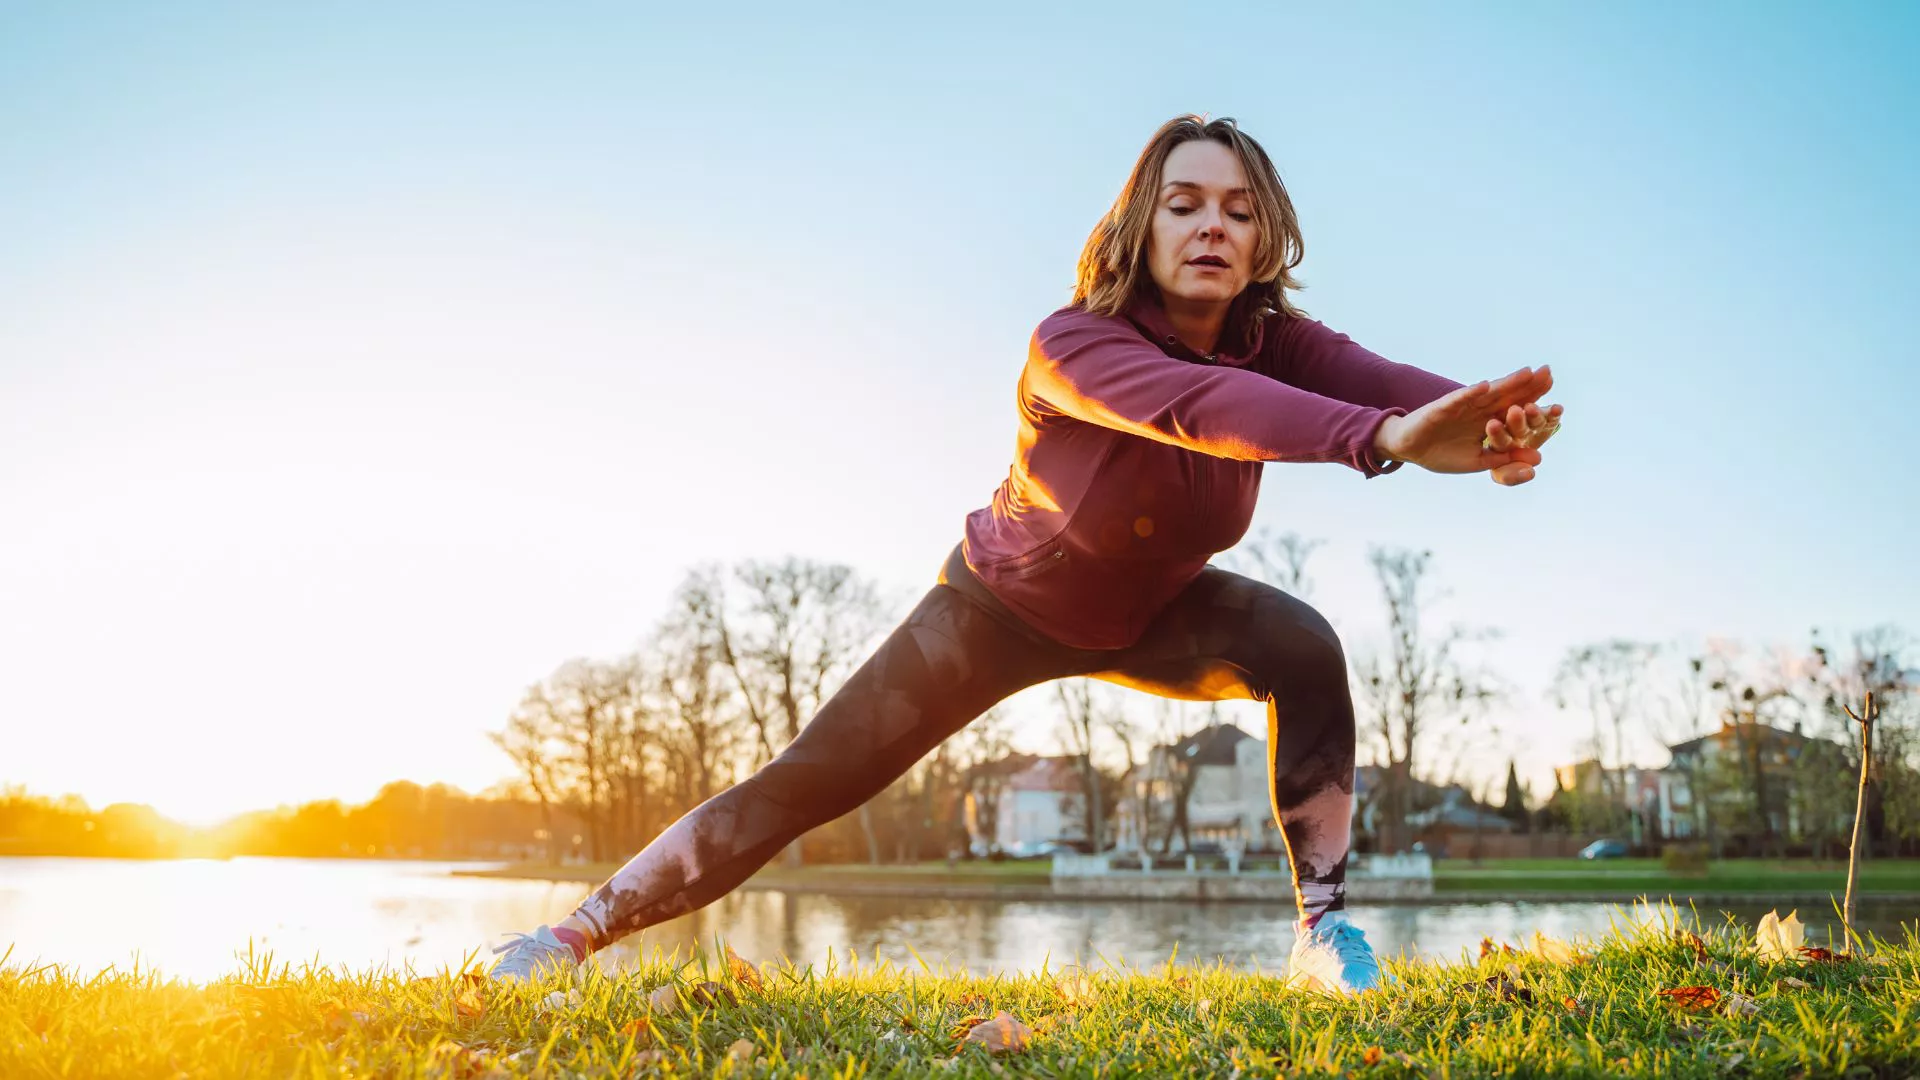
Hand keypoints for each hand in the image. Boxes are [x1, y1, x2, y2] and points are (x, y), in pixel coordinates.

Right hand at [1374, 365, 1562, 485]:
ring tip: (1527, 373)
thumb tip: (1538, 458)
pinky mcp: (1442, 407)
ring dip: (1506, 383)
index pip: (1516, 410)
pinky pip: (1458, 398)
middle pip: (1507, 396)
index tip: (1558, 403)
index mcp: (1488, 422)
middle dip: (1528, 386)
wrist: (1409, 449)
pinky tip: (1485, 387)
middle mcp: (1478, 410)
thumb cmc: (1441, 453)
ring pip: (1488, 393)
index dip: (1535, 404)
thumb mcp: (1479, 460)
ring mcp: (1462, 406)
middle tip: (1550, 373)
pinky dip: (1470, 393)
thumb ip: (1506, 457)